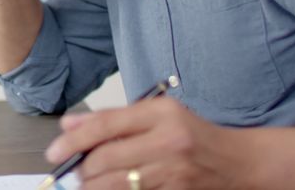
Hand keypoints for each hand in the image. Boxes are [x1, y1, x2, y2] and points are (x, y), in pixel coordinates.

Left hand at [46, 97, 252, 189]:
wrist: (240, 163)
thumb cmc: (194, 136)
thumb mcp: (157, 115)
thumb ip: (112, 119)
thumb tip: (69, 125)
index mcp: (161, 113)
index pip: (104, 126)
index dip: (73, 141)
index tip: (54, 152)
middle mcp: (168, 140)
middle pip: (106, 158)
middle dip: (82, 170)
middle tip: (74, 173)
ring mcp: (174, 171)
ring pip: (116, 184)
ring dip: (94, 187)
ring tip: (89, 184)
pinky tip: (111, 189)